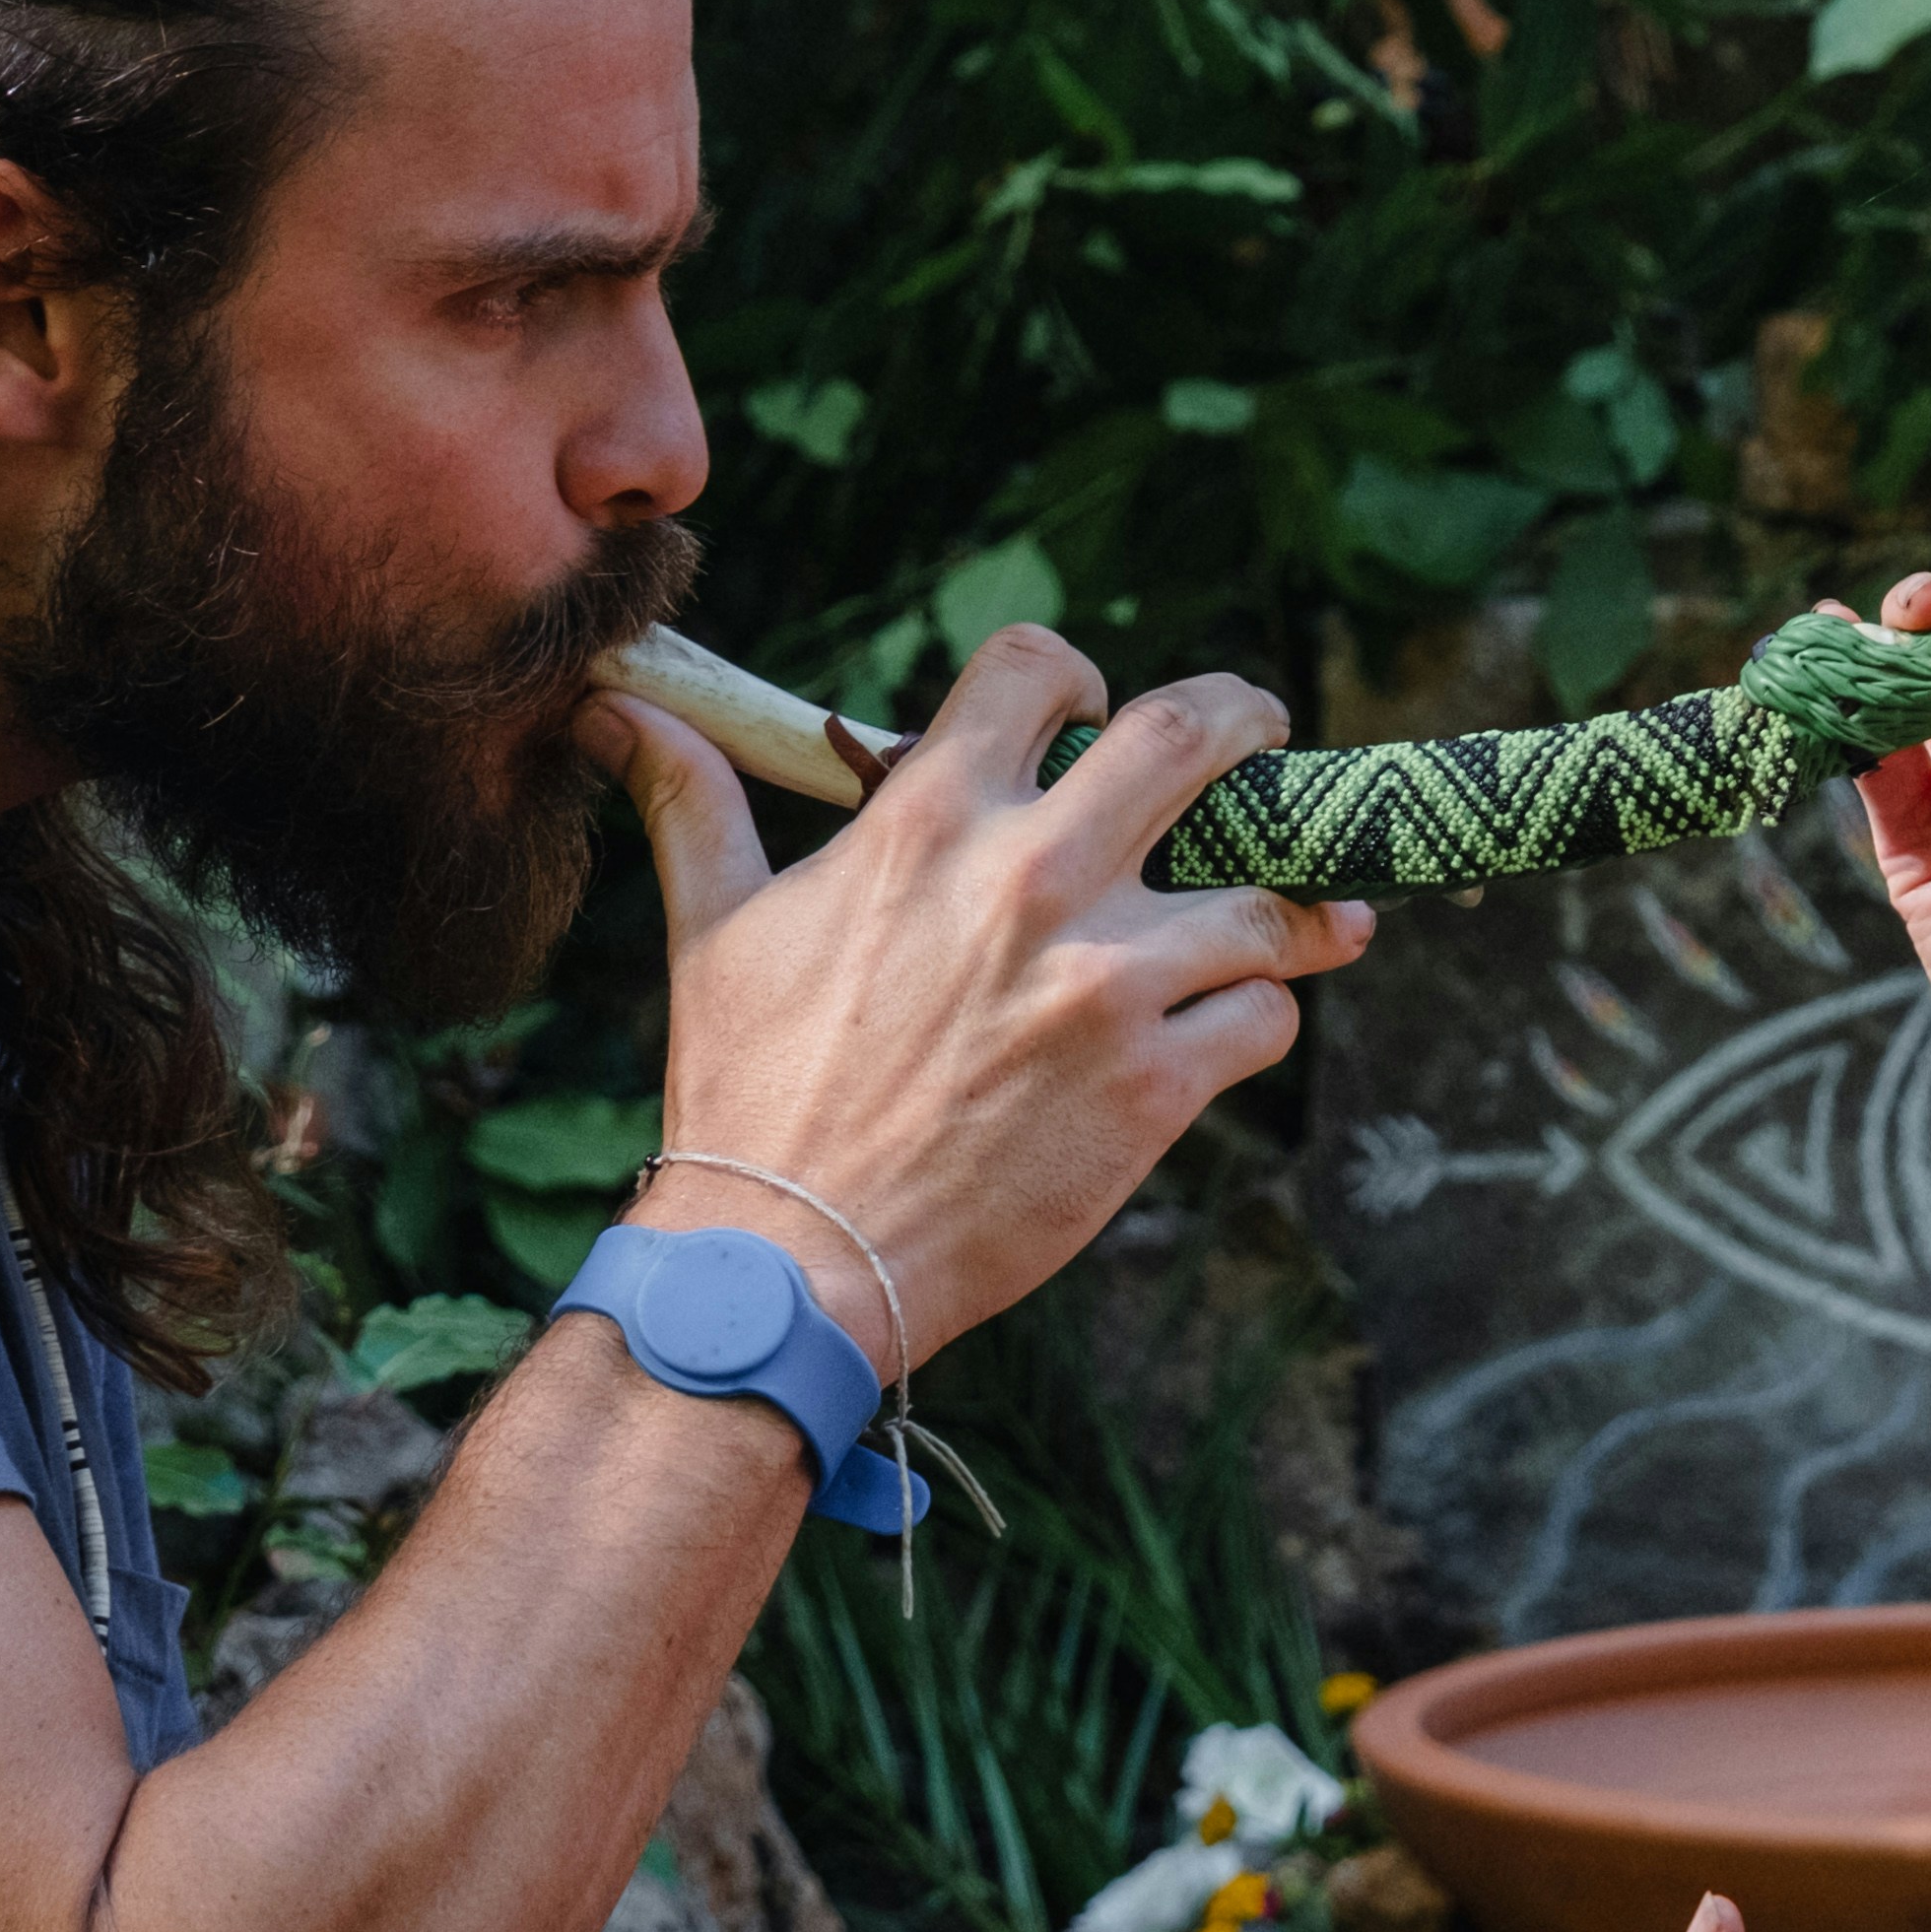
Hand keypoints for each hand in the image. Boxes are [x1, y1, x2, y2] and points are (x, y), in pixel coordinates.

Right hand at [577, 624, 1373, 1343]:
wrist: (789, 1262)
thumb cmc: (748, 1092)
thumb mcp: (712, 930)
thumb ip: (692, 803)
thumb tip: (618, 712)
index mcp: (928, 820)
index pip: (1040, 669)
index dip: (1077, 680)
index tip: (1095, 714)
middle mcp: (1032, 880)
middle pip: (1196, 735)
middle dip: (1248, 722)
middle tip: (1264, 742)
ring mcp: (1105, 983)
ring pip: (1266, 895)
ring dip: (1293, 902)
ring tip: (1312, 914)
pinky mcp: (1154, 1087)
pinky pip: (1263, 1017)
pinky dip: (1258, 1017)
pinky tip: (1231, 1028)